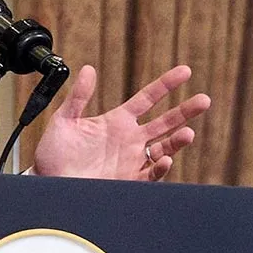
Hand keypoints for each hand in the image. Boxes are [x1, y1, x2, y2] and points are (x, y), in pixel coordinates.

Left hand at [32, 65, 210, 180]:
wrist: (48, 182)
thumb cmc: (53, 153)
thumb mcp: (64, 119)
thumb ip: (78, 96)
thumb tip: (89, 69)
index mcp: (117, 121)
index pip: (148, 98)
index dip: (166, 84)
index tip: (185, 71)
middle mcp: (129, 139)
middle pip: (165, 122)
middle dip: (186, 111)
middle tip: (204, 100)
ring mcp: (131, 160)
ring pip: (164, 148)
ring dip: (177, 141)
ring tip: (188, 133)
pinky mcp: (128, 180)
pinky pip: (150, 173)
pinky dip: (159, 167)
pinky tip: (164, 159)